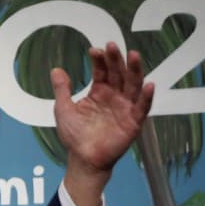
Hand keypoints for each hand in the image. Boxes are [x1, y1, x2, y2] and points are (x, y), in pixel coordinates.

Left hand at [53, 42, 153, 205]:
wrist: (83, 159)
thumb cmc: (75, 135)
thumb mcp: (63, 109)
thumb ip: (62, 90)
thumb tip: (55, 70)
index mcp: (99, 92)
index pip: (103, 70)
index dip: (100, 60)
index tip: (94, 50)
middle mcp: (114, 96)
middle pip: (119, 73)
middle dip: (116, 59)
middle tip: (112, 46)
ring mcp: (125, 107)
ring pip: (133, 85)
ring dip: (135, 70)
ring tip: (134, 55)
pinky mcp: (133, 121)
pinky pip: (142, 107)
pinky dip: (146, 97)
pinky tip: (149, 85)